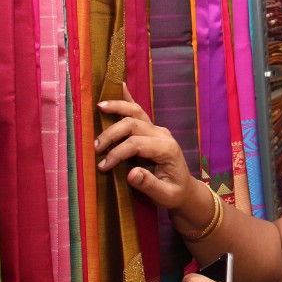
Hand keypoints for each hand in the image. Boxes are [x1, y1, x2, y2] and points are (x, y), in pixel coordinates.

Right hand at [95, 83, 196, 209]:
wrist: (185, 190)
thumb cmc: (174, 194)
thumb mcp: (165, 196)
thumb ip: (149, 185)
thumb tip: (131, 173)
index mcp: (166, 149)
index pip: (136, 144)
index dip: (117, 153)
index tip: (103, 166)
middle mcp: (162, 134)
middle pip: (133, 123)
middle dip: (112, 133)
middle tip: (96, 148)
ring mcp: (157, 130)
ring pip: (136, 111)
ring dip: (117, 107)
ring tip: (99, 107)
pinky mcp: (151, 130)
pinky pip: (138, 111)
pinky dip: (128, 99)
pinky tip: (120, 85)